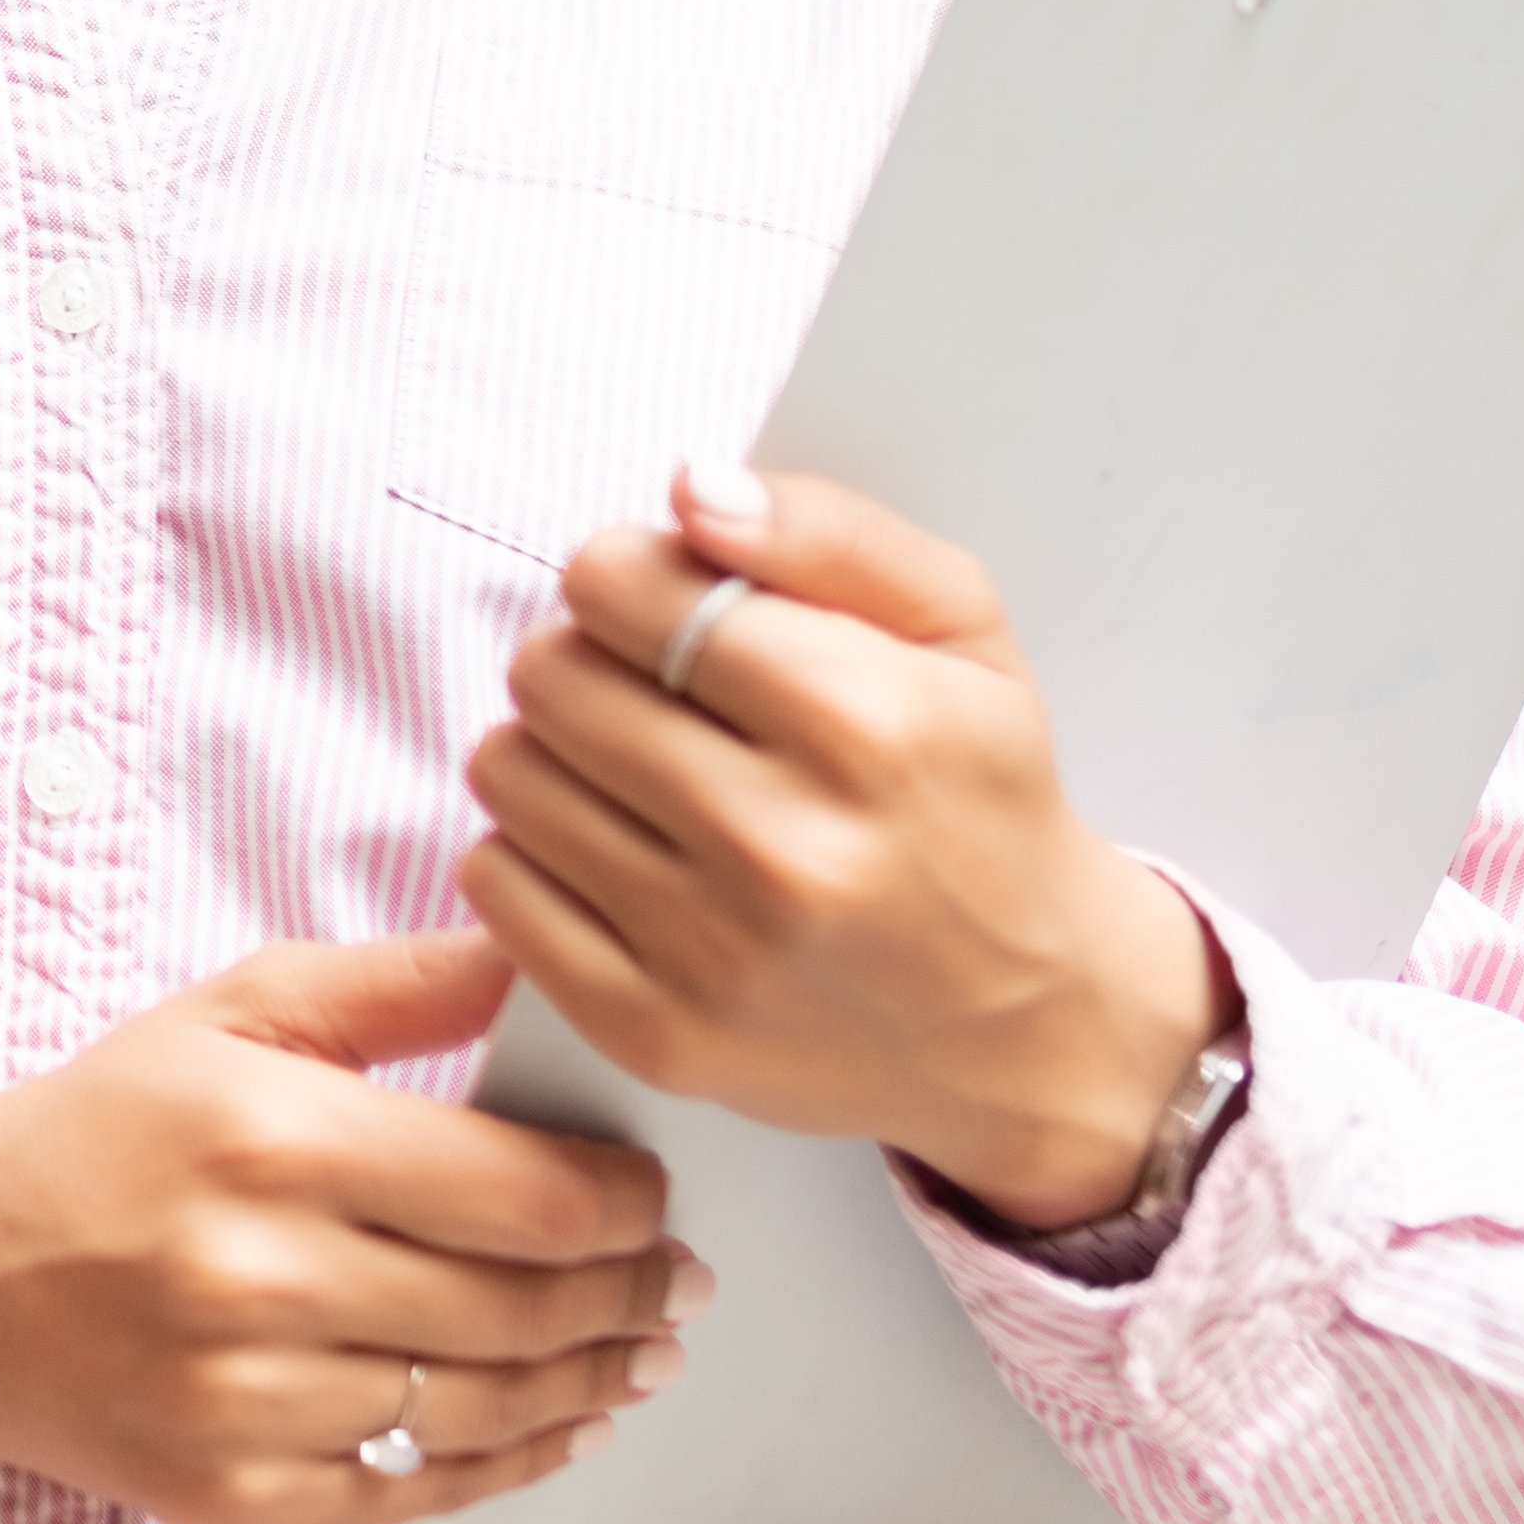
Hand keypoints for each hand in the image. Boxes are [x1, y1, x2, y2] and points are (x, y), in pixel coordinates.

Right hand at [0, 933, 701, 1523]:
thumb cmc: (102, 1130)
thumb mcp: (232, 1012)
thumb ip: (397, 982)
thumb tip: (544, 952)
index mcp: (275, 1139)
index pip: (531, 1196)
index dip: (631, 1204)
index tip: (658, 1193)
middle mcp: (262, 1278)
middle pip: (530, 1310)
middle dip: (634, 1296)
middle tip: (679, 1282)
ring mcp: (247, 1403)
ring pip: (491, 1412)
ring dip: (594, 1383)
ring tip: (640, 1353)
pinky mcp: (234, 1500)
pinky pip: (421, 1496)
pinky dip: (513, 1467)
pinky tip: (561, 1427)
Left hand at [456, 463, 1233, 1233]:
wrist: (1028, 1020)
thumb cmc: (977, 798)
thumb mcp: (962, 632)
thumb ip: (830, 532)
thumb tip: (690, 492)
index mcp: (863, 722)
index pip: (625, 587)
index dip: (626, 575)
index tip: (661, 605)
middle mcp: (783, 846)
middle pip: (552, 676)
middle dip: (587, 659)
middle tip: (655, 694)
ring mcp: (711, 952)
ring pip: (510, 772)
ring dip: (552, 752)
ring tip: (639, 771)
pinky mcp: (652, 1031)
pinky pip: (495, 883)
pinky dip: (531, 850)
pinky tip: (617, 851)